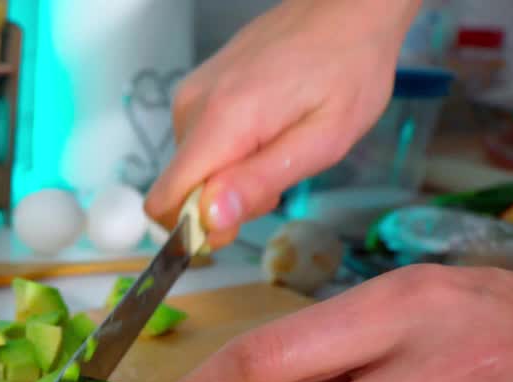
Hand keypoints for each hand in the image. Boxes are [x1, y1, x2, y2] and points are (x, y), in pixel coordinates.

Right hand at [144, 0, 421, 249]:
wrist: (346, 8)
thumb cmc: (348, 68)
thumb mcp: (323, 140)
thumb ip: (261, 181)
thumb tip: (209, 220)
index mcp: (221, 121)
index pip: (165, 201)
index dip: (193, 228)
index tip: (235, 225)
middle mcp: (192, 106)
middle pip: (179, 190)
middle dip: (221, 204)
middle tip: (276, 180)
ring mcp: (190, 95)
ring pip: (190, 169)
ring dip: (227, 178)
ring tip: (277, 150)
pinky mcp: (196, 90)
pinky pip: (197, 144)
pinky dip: (226, 154)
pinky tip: (265, 133)